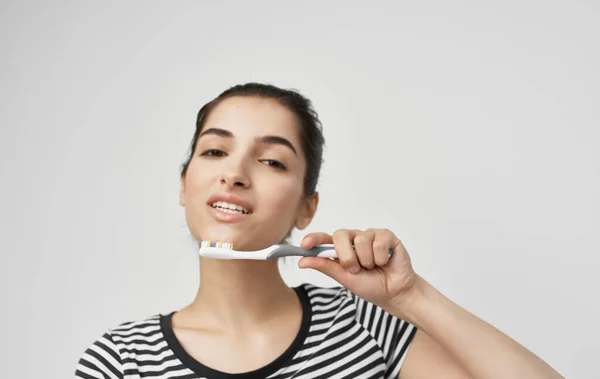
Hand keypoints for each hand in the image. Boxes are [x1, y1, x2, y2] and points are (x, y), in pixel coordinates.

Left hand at [298, 228, 418, 309]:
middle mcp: (353, 239)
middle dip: (346, 256)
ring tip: (374, 266)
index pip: (323, 239)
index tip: (304, 245)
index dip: (314, 239)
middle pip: (340, 235)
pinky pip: (378, 242)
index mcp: (341, 249)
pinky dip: (381, 258)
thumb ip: (325, 266)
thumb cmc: (370, 285)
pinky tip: (386, 262)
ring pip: (361, 240)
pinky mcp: (386, 235)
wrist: (394, 293)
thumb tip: (302, 262)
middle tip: (355, 269)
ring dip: (367, 260)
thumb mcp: (344, 278)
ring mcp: (370, 235)